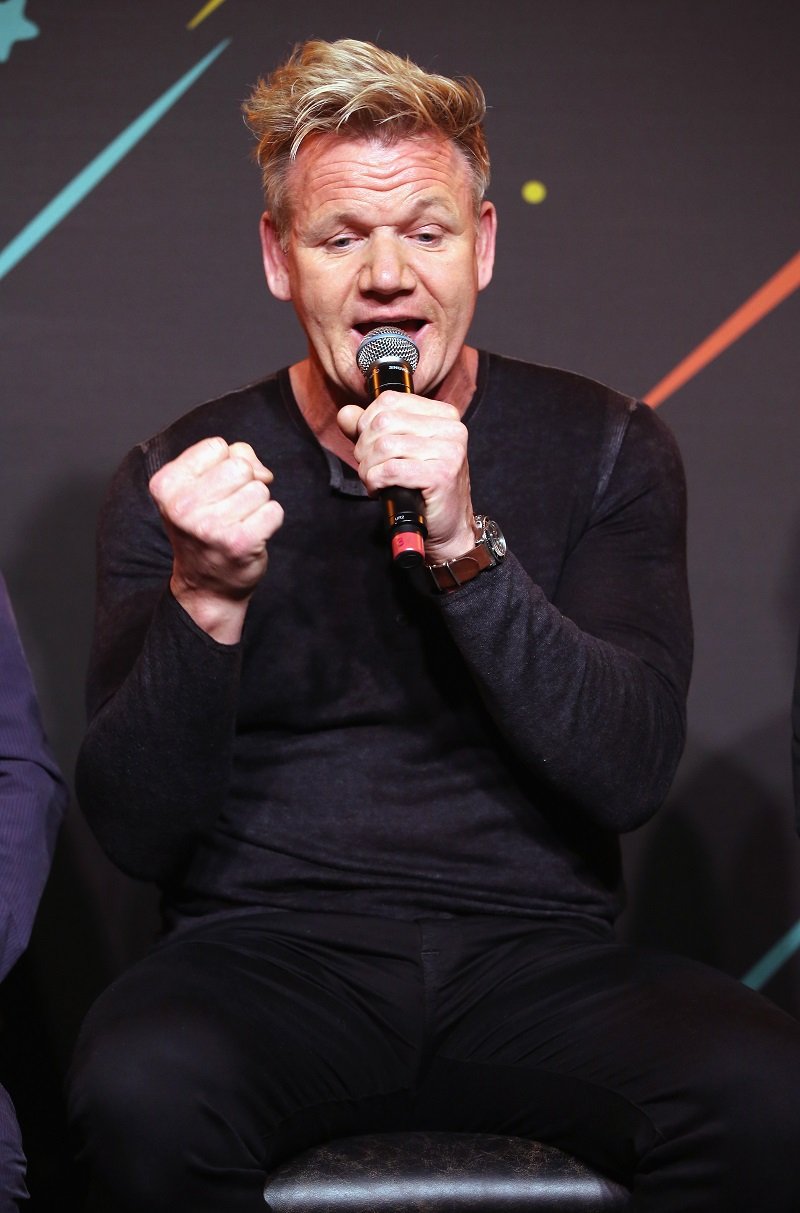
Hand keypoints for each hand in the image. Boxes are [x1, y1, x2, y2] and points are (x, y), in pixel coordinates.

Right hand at [149, 437, 283, 641]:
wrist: (206, 585)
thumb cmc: (204, 530)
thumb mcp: (198, 487)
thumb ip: (230, 458)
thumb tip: (260, 468)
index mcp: (166, 485)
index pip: (217, 446)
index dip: (225, 464)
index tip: (214, 490)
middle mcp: (183, 507)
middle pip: (241, 466)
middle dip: (244, 483)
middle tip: (230, 508)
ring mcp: (210, 526)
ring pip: (259, 488)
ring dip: (256, 505)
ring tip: (238, 523)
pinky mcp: (239, 543)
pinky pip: (274, 511)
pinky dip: (269, 521)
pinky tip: (251, 535)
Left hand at [337, 392, 474, 562]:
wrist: (449, 527)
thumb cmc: (423, 490)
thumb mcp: (397, 452)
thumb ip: (370, 430)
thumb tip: (346, 413)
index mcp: (444, 415)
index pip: (390, 400)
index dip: (367, 423)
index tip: (369, 446)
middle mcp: (451, 428)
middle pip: (383, 422)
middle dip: (364, 448)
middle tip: (369, 468)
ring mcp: (449, 451)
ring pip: (384, 446)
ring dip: (368, 468)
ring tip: (374, 481)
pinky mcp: (442, 475)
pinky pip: (391, 470)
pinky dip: (376, 482)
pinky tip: (380, 490)